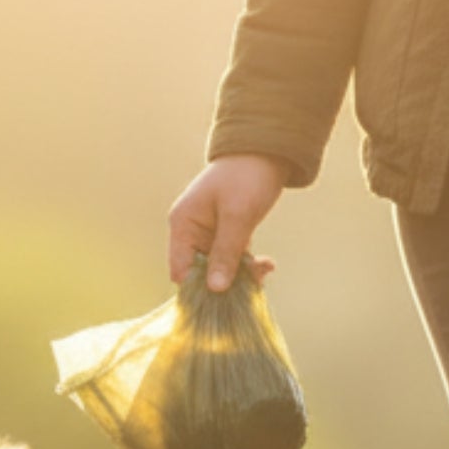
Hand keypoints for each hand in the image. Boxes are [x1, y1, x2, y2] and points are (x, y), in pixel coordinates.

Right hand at [166, 155, 285, 290]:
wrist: (267, 150)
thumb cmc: (246, 177)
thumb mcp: (237, 216)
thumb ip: (226, 253)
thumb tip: (214, 289)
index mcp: (183, 224)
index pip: (181, 270)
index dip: (199, 288)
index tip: (225, 298)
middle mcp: (192, 232)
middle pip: (201, 274)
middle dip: (226, 282)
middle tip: (254, 282)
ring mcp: (210, 235)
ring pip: (220, 269)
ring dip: (242, 274)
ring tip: (265, 268)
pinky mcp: (227, 235)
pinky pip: (233, 260)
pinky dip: (249, 265)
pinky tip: (267, 263)